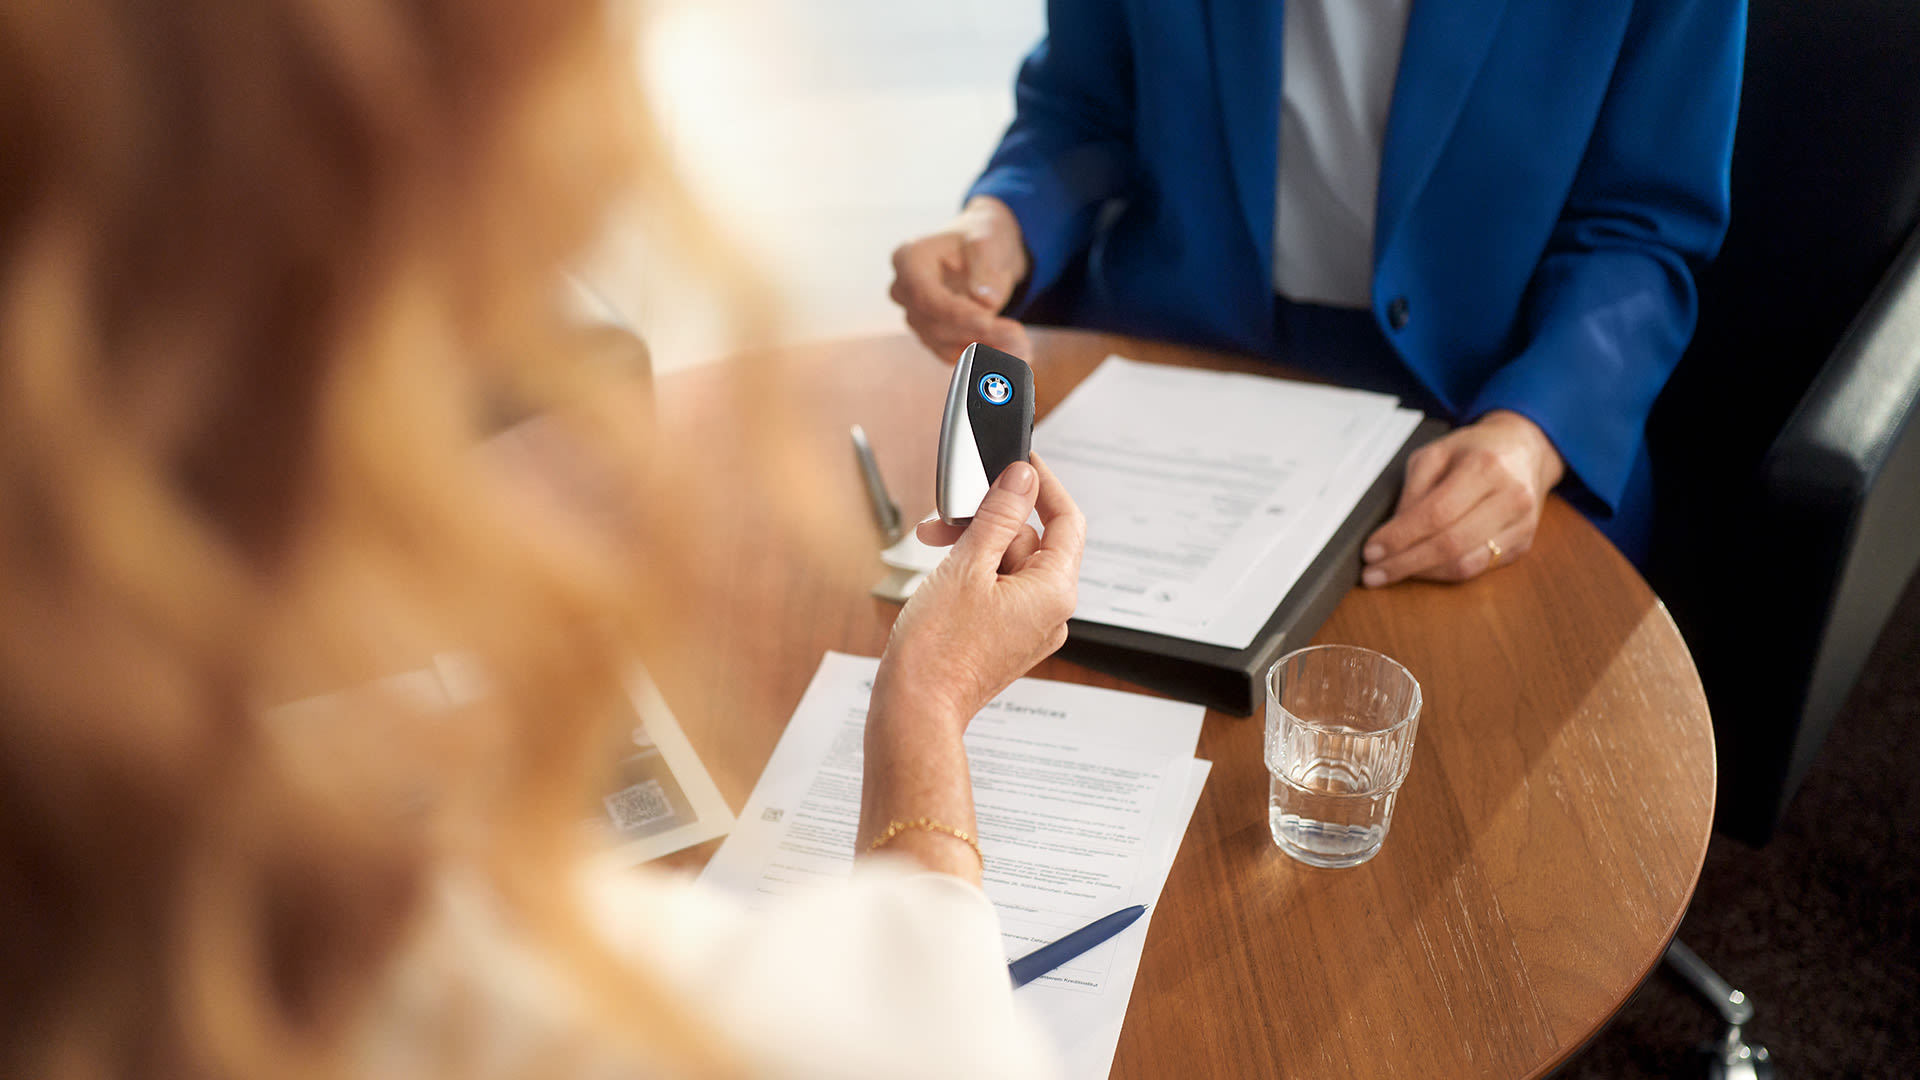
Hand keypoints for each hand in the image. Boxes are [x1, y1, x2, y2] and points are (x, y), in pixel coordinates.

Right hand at [872, 454, 1083, 735]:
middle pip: (1031, 541)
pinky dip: (974, 574)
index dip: (1042, 485)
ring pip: (1010, 565)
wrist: (915, 707)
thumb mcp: (968, 564)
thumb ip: (999, 515)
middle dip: (988, 522)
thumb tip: (1021, 478)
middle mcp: (1051, 612)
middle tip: (946, 516)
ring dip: (974, 547)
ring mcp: (1030, 629)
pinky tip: (942, 575)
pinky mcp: (1007, 639)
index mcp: (1054, 591)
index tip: (1019, 461)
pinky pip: (1000, 591)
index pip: (1066, 519)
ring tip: (934, 547)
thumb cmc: (938, 648)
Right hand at [889, 195, 1033, 361]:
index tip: (987, 320)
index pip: (926, 296)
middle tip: (1020, 337)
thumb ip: (985, 262)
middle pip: (936, 325)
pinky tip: (1015, 357)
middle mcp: (904, 292)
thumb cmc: (982, 236)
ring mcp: (916, 317)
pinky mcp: (933, 337)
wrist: (985, 251)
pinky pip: (956, 356)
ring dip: (986, 352)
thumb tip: (985, 300)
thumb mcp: (988, 236)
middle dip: (979, 334)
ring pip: (946, 346)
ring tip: (1024, 349)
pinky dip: (985, 359)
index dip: (955, 313)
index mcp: (909, 259)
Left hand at [1360, 410, 1564, 585]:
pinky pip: (1478, 569)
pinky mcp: (1523, 544)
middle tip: (1373, 573)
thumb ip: (1413, 490)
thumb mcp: (1436, 453)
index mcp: (1485, 467)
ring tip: (1392, 573)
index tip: (1371, 551)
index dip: (1400, 537)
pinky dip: (1444, 573)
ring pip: (1465, 564)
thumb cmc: (1475, 450)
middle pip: (1451, 544)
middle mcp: (1510, 497)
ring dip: (1423, 574)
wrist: (1525, 450)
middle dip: (1405, 563)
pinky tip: (1422, 569)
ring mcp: (1522, 524)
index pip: (1436, 513)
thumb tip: (1392, 533)